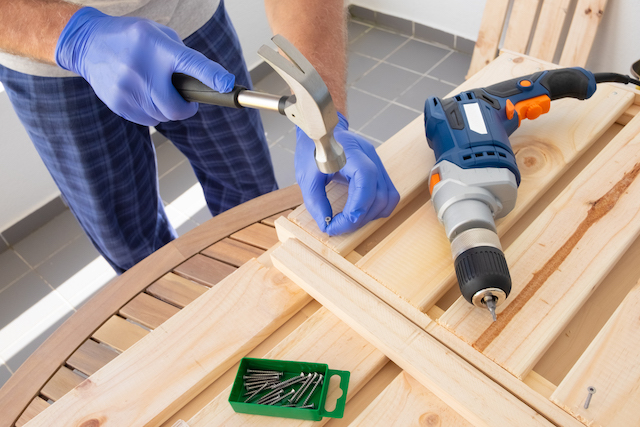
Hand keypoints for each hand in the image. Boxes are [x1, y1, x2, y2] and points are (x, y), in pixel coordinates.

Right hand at [55, 7, 233, 125]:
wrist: (88, 44)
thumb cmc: (132, 39)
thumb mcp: (159, 36)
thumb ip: (183, 57)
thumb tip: (209, 81)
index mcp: (157, 47)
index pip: (190, 64)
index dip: (211, 76)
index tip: (227, 85)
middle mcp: (141, 69)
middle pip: (176, 108)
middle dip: (185, 107)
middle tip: (184, 98)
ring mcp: (127, 90)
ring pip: (163, 117)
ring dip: (166, 108)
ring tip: (156, 89)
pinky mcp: (119, 104)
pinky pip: (148, 120)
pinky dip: (151, 111)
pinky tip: (142, 94)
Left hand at [295, 113, 399, 235]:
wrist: (320, 132)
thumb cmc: (311, 150)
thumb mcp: (306, 177)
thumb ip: (316, 202)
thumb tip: (327, 226)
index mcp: (350, 153)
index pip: (365, 182)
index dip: (355, 209)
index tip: (335, 225)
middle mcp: (370, 156)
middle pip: (379, 194)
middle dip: (360, 218)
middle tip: (339, 226)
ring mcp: (378, 162)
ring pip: (388, 197)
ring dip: (370, 216)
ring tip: (349, 221)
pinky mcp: (379, 170)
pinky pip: (388, 194)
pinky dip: (376, 208)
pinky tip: (360, 213)